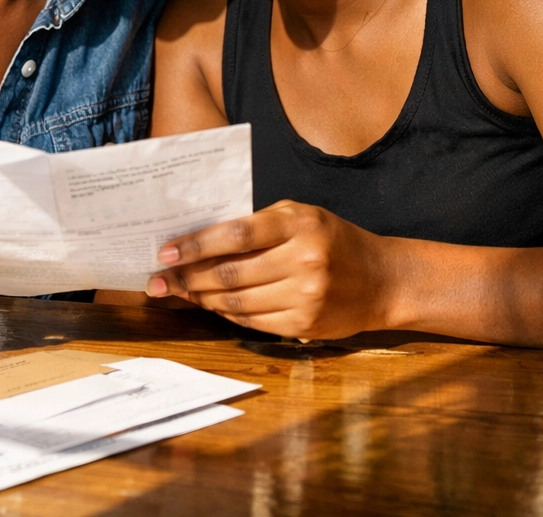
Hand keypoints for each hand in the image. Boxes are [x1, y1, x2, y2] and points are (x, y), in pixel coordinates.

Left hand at [145, 200, 392, 339]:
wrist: (383, 279)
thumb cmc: (331, 238)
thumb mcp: (299, 216)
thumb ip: (257, 225)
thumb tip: (200, 242)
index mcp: (297, 224)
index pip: (235, 234)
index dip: (195, 245)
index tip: (166, 252)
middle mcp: (302, 260)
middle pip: (230, 273)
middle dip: (187, 277)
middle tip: (159, 278)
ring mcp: (305, 297)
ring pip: (236, 302)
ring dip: (201, 298)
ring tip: (179, 291)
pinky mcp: (305, 325)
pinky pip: (252, 321)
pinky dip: (225, 313)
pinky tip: (209, 305)